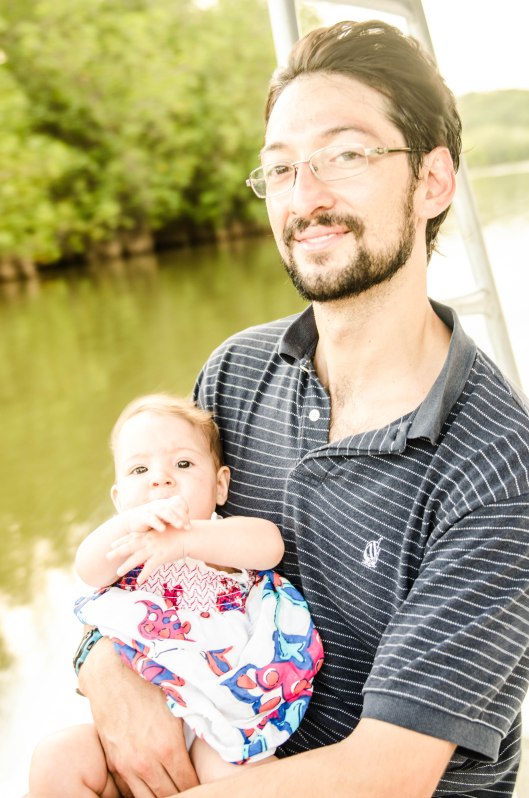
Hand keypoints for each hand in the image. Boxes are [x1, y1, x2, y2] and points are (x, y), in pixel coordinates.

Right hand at [79, 637, 198, 796]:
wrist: (110, 671)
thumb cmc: (147, 680)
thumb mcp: (177, 700)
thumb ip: (194, 724)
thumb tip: (218, 731)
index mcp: (167, 747)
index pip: (188, 784)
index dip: (198, 786)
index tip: (205, 784)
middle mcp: (146, 762)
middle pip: (168, 796)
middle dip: (182, 793)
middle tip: (191, 787)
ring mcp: (127, 765)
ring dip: (161, 795)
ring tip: (172, 788)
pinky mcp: (114, 762)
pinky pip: (129, 789)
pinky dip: (142, 791)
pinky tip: (152, 785)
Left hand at [108, 525, 188, 582]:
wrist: (189, 535)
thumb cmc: (179, 534)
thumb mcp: (165, 533)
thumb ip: (156, 537)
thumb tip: (151, 540)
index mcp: (149, 535)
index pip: (132, 537)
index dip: (121, 541)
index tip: (112, 545)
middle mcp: (149, 541)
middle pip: (130, 547)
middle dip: (117, 551)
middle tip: (107, 556)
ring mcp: (154, 548)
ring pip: (137, 558)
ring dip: (126, 565)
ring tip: (118, 572)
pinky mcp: (161, 556)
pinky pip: (150, 567)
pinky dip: (144, 574)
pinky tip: (139, 580)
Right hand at [122, 495, 189, 534]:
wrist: (133, 522)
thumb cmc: (153, 521)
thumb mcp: (165, 519)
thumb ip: (177, 520)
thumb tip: (192, 527)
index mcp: (166, 503)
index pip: (178, 501)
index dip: (185, 509)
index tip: (188, 522)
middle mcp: (160, 504)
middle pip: (173, 506)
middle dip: (182, 516)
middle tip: (188, 527)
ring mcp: (151, 510)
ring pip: (163, 511)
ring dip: (173, 518)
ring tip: (180, 526)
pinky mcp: (142, 517)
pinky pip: (150, 518)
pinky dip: (157, 523)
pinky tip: (163, 529)